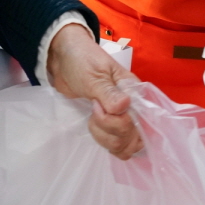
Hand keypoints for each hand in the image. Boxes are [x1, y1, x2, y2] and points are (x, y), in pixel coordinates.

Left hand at [46, 23, 143, 158]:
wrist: (62, 60)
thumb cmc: (81, 61)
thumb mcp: (94, 76)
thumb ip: (109, 93)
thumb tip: (124, 106)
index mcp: (133, 92)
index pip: (142, 120)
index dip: (123, 124)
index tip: (101, 109)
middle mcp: (131, 107)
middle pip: (134, 137)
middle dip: (111, 131)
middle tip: (94, 111)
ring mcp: (119, 118)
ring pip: (123, 144)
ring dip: (104, 136)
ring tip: (91, 117)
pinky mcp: (107, 124)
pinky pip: (113, 143)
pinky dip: (103, 140)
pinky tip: (93, 127)